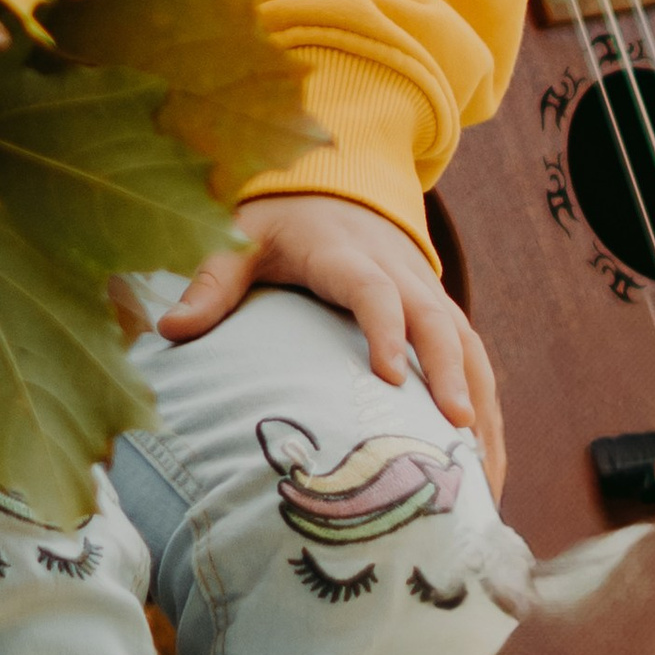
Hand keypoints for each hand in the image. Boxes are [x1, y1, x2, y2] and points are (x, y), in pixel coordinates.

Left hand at [157, 192, 506, 490]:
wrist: (333, 185)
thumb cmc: (279, 225)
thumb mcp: (240, 241)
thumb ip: (211, 283)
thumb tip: (169, 328)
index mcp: (345, 255)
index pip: (373, 290)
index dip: (385, 329)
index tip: (391, 377)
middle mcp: (399, 272)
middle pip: (436, 319)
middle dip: (450, 372)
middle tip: (456, 427)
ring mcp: (427, 292)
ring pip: (467, 343)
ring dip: (479, 401)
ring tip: (482, 470)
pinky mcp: (441, 312)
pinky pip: (474, 357)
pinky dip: (485, 407)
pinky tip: (486, 464)